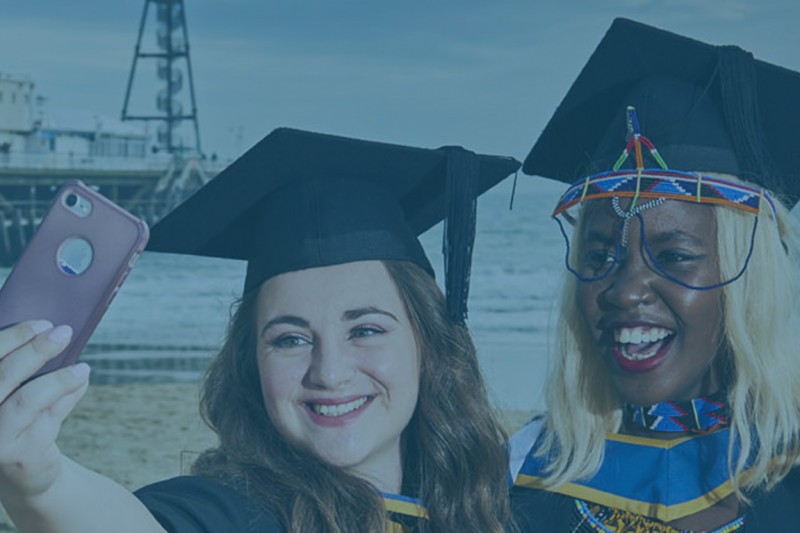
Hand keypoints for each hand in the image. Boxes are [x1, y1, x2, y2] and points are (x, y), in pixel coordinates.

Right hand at [0, 321, 88, 505]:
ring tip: (81, 366)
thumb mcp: (16, 390)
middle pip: (1, 376)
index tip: (41, 323)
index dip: (11, 337)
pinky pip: (48, 419)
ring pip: (26, 400)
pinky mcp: (16, 455)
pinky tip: (81, 382)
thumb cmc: (19, 417)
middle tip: (64, 333)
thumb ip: (25, 366)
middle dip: (35, 351)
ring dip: (58, 378)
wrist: (25, 469)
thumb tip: (55, 332)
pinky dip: (68, 397)